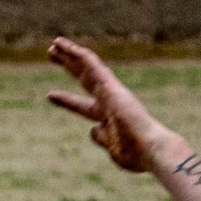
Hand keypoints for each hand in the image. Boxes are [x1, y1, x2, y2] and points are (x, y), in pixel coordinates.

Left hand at [44, 37, 170, 173]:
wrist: (151, 150)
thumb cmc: (137, 156)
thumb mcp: (113, 149)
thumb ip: (101, 138)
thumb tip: (92, 129)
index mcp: (107, 118)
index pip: (81, 106)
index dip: (65, 100)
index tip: (49, 95)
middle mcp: (109, 101)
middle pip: (84, 78)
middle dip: (68, 66)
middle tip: (51, 53)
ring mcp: (111, 92)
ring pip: (87, 66)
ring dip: (70, 53)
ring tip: (53, 44)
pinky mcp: (112, 87)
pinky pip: (93, 66)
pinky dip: (80, 55)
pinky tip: (67, 47)